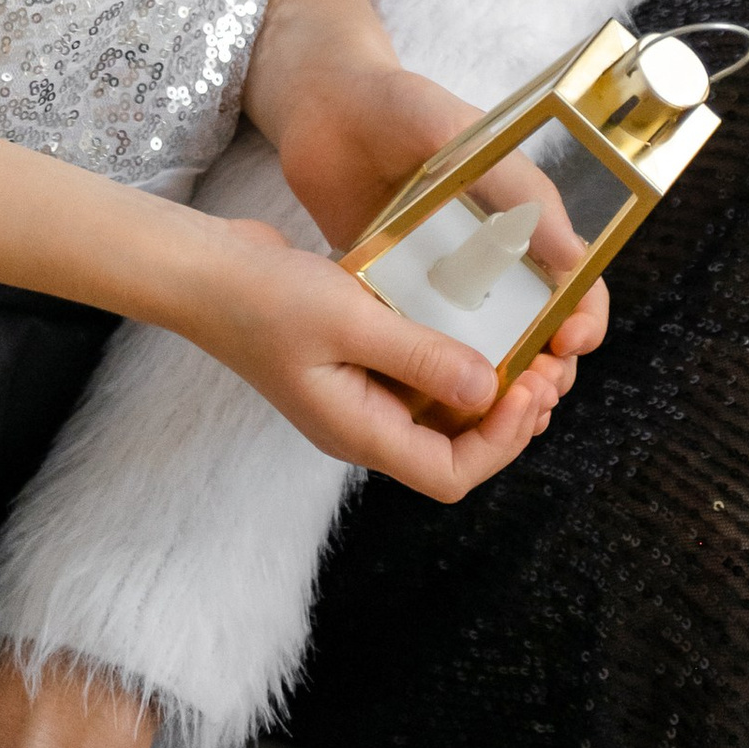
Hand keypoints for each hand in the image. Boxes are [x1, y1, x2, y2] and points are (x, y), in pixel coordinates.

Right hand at [192, 214, 568, 497]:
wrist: (203, 273)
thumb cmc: (265, 297)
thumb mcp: (349, 319)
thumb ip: (418, 356)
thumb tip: (488, 390)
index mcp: (359, 433)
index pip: (449, 474)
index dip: (501, 441)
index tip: (528, 384)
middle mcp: (363, 425)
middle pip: (452, 451)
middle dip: (507, 417)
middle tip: (545, 365)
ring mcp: (357, 396)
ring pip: (439, 413)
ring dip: (486, 388)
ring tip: (525, 344)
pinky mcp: (354, 362)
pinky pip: (417, 377)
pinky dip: (451, 358)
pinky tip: (473, 318)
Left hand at [268, 54, 611, 375]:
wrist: (319, 107)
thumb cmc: (395, 104)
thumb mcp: (457, 131)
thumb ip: (512, 186)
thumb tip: (571, 257)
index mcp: (519, 212)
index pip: (574, 275)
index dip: (584, 314)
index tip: (569, 342)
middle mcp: (488, 253)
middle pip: (539, 325)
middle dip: (550, 365)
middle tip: (535, 390)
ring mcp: (443, 279)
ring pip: (487, 349)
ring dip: (501, 385)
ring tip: (497, 407)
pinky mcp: (397, 295)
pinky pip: (427, 348)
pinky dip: (442, 381)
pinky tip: (443, 406)